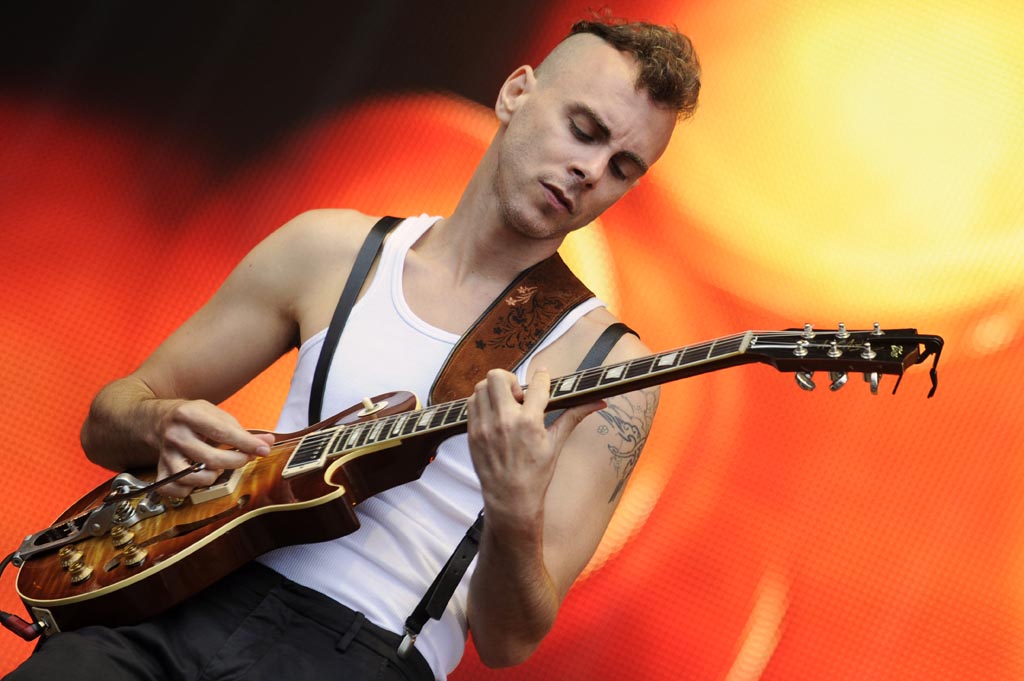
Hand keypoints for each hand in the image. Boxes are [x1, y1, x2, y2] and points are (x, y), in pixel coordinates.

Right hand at [151, 399, 273, 497]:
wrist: (157, 419)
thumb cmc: (193, 417)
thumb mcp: (216, 415)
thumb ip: (242, 430)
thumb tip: (267, 442)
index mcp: (189, 415)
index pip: (223, 433)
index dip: (246, 444)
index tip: (263, 450)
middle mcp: (174, 435)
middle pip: (210, 459)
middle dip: (236, 461)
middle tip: (245, 457)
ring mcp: (165, 455)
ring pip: (194, 478)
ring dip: (213, 476)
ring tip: (216, 465)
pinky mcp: (159, 470)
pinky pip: (175, 490)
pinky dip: (190, 489)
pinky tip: (197, 477)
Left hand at [465, 368, 602, 528]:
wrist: (510, 499)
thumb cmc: (536, 474)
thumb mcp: (556, 444)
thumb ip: (574, 416)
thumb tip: (599, 402)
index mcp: (529, 423)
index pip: (536, 384)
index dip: (542, 377)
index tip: (542, 377)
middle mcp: (504, 421)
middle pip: (498, 377)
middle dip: (510, 380)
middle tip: (518, 396)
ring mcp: (484, 426)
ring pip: (481, 387)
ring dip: (494, 391)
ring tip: (505, 406)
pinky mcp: (472, 433)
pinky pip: (472, 404)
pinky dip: (483, 403)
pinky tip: (494, 415)